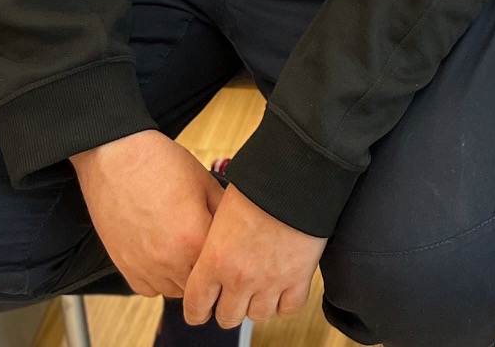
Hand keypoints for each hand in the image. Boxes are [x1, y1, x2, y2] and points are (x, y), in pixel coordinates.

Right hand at [69, 130, 222, 297]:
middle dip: (206, 267)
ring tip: (184, 247)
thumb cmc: (159, 164)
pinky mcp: (125, 268)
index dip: (227, 255)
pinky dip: (159, 278)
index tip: (227, 246)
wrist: (116, 158)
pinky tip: (164, 254)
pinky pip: (150, 289)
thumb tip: (237, 228)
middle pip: (200, 284)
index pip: (222, 265)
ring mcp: (144, 267)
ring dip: (184, 275)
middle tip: (205, 244)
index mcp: (193, 239)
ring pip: (176, 290)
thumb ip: (223, 212)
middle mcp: (169, 260)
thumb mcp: (205, 182)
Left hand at [182, 184, 325, 328]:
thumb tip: (211, 251)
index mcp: (215, 259)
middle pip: (227, 318)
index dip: (197, 311)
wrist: (295, 176)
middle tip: (231, 297)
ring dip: (256, 306)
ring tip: (258, 290)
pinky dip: (284, 303)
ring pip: (258, 316)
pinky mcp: (299, 277)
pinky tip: (281, 290)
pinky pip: (289, 308)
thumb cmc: (257, 185)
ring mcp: (271, 281)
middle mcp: (240, 277)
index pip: (196, 306)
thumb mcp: (221, 209)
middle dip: (226, 309)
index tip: (201, 308)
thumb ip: (214, 240)